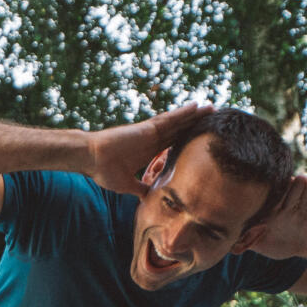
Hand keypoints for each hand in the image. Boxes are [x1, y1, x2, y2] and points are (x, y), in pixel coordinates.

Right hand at [85, 102, 213, 195]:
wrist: (92, 159)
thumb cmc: (103, 171)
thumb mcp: (127, 185)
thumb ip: (140, 189)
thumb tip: (149, 199)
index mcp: (149, 151)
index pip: (173, 144)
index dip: (188, 139)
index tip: (202, 138)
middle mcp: (152, 140)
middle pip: (180, 130)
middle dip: (196, 125)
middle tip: (214, 119)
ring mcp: (150, 132)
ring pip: (178, 122)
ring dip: (195, 116)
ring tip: (212, 109)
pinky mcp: (148, 128)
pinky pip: (169, 118)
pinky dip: (183, 112)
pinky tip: (196, 106)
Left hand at [243, 175, 306, 259]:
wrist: (299, 251)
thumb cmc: (277, 245)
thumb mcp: (260, 243)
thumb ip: (247, 240)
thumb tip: (229, 243)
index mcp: (275, 213)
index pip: (276, 198)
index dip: (277, 190)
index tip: (277, 179)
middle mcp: (290, 210)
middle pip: (293, 196)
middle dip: (296, 186)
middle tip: (298, 176)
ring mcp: (303, 215)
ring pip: (305, 201)